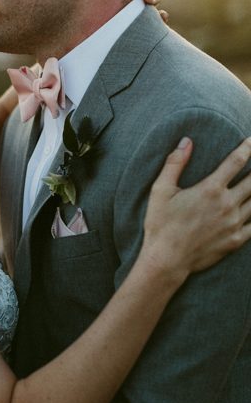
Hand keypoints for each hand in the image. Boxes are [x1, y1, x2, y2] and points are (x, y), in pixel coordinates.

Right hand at [143, 136, 250, 277]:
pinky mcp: (236, 240)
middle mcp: (227, 204)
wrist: (166, 260)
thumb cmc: (160, 224)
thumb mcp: (161, 190)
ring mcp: (234, 223)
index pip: (235, 162)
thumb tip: (186, 141)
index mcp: (210, 189)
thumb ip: (174, 163)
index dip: (247, 148)